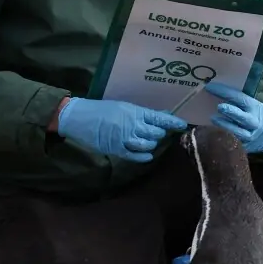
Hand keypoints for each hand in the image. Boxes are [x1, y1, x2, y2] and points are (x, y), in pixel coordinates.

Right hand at [54, 98, 187, 161]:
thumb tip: (163, 115)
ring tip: (147, 141)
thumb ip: (144, 114)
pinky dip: (144, 156)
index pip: (160, 118)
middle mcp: (133, 125)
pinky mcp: (117, 150)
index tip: (182, 125)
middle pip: (157, 133)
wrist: (79, 118)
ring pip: (149, 145)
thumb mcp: (125, 107)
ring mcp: (125, 138)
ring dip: (151, 144)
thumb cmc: (103, 110)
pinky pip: (135, 156)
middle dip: (160, 134)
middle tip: (157, 132)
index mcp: (135, 112)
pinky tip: (146, 155)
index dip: (173, 123)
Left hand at [203, 81, 262, 154]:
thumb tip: (217, 91)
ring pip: (238, 131)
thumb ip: (239, 101)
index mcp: (256, 107)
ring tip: (214, 119)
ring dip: (225, 125)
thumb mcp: (252, 105)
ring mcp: (251, 135)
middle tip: (220, 107)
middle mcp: (255, 122)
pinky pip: (235, 141)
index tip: (211, 87)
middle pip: (243, 117)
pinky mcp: (246, 145)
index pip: (240, 98)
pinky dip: (226, 135)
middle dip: (231, 111)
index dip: (225, 92)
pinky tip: (217, 131)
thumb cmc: (254, 116)